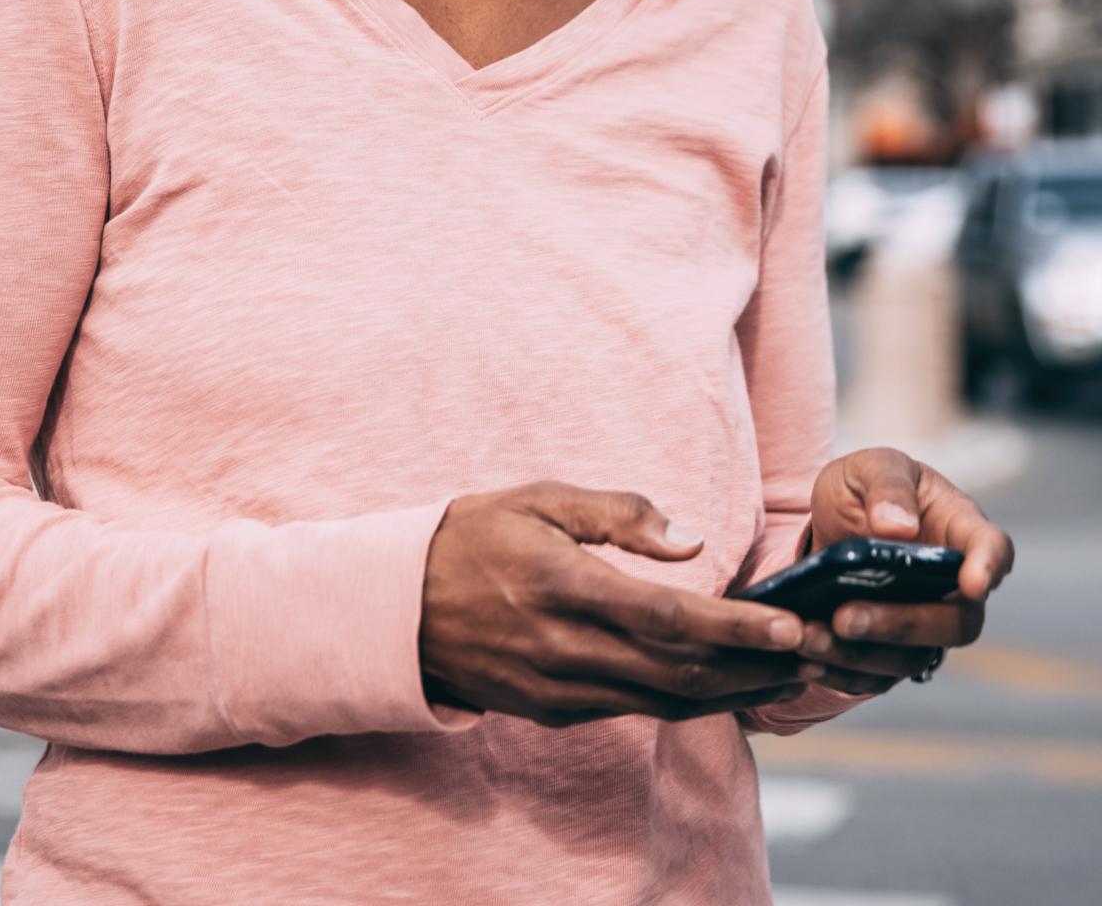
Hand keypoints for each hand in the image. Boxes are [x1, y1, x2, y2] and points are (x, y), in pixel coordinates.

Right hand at [419, 480, 828, 728]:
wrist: (397, 607)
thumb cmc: (474, 535)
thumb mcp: (537, 498)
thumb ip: (614, 513)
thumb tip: (688, 539)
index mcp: (562, 587)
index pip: (667, 619)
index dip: (734, 628)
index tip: (789, 625)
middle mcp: (564, 649)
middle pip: (680, 672)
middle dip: (754, 666)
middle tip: (814, 652)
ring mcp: (558, 690)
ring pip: (664, 701)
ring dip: (732, 691)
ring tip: (787, 672)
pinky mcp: (554, 712)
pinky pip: (635, 709)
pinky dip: (688, 700)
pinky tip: (724, 684)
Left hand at [794, 447, 1016, 695]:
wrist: (835, 520)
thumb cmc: (865, 487)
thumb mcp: (868, 468)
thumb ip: (886, 487)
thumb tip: (897, 528)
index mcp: (960, 529)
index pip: (993, 549)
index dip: (989, 568)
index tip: (971, 584)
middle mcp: (954, 586)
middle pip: (955, 622)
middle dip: (902, 625)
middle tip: (846, 618)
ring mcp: (927, 624)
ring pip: (914, 657)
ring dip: (861, 654)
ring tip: (810, 638)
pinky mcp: (894, 651)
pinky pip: (879, 676)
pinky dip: (843, 672)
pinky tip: (807, 661)